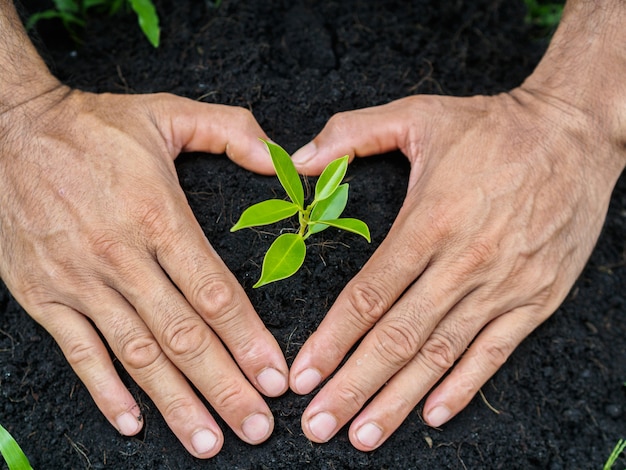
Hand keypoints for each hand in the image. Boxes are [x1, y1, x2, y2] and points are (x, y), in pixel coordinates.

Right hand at [0, 88, 286, 457]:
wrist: (8, 129)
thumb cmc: (95, 126)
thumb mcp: (169, 113)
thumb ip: (233, 131)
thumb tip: (283, 161)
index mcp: (158, 215)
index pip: (213, 291)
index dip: (248, 339)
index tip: (274, 376)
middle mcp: (121, 256)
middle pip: (183, 335)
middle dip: (224, 387)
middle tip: (258, 427)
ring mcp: (80, 281)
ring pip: (136, 354)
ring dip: (175, 402)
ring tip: (209, 441)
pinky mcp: (45, 294)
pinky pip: (79, 352)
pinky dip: (105, 390)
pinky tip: (132, 421)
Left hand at [288, 89, 624, 449]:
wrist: (575, 133)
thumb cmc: (494, 126)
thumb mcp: (417, 115)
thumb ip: (350, 134)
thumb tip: (294, 160)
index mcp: (431, 220)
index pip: (369, 295)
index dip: (332, 339)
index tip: (304, 374)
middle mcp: (465, 262)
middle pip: (398, 337)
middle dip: (353, 386)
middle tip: (318, 425)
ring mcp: (504, 285)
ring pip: (441, 355)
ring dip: (399, 399)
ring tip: (362, 433)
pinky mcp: (536, 297)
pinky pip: (495, 352)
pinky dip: (463, 386)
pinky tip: (432, 412)